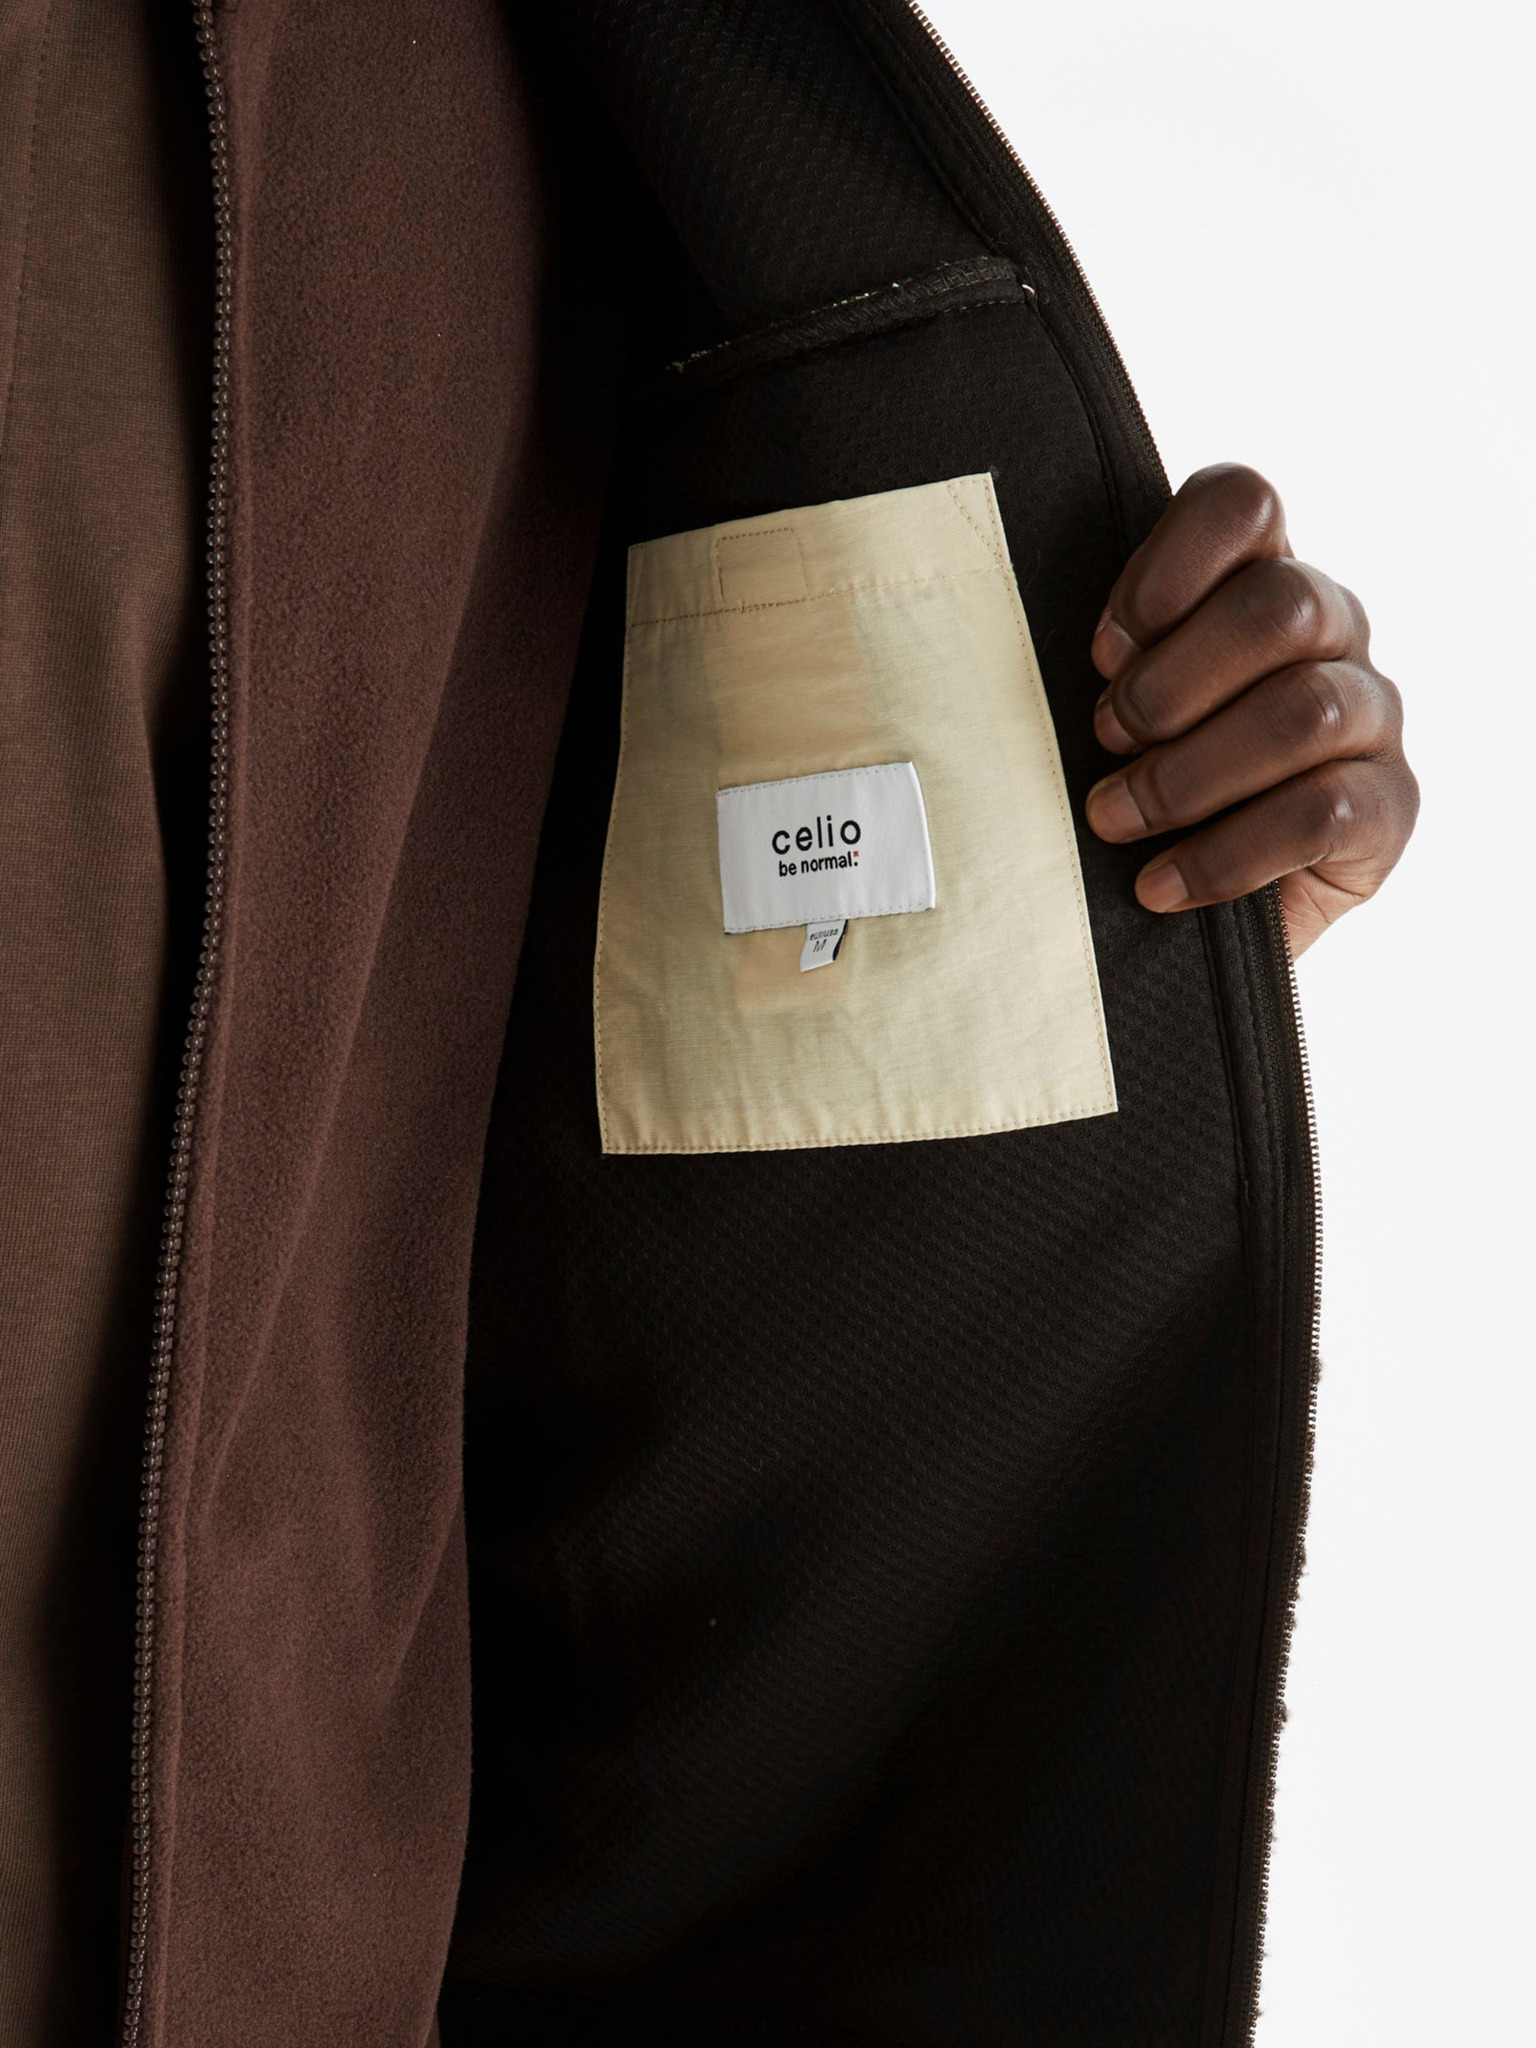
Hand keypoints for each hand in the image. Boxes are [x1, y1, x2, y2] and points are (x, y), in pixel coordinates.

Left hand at [1084, 464, 1417, 955]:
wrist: (1192, 920)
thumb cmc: (1136, 790)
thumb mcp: (1107, 713)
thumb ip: (1100, 664)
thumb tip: (1021, 650)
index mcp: (1260, 577)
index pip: (1244, 504)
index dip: (1168, 565)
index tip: (1103, 652)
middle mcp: (1334, 630)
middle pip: (1280, 605)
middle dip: (1169, 684)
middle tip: (1105, 740)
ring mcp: (1370, 716)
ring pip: (1302, 710)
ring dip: (1185, 774)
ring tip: (1113, 819)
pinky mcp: (1388, 808)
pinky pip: (1321, 813)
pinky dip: (1222, 855)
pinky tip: (1159, 884)